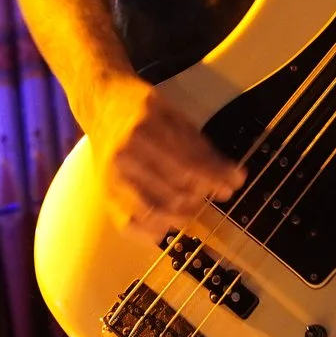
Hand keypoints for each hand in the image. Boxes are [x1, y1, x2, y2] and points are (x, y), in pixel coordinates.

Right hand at [83, 75, 243, 238]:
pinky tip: (169, 221)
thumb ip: (201, 147)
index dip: (213, 179)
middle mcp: (125, 156)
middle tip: (214, 193)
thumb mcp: (174, 115)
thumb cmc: (141, 109)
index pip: (186, 165)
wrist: (101, 106)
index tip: (232, 185)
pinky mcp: (106, 194)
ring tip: (194, 206)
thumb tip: (234, 177)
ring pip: (154, 212)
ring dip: (183, 215)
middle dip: (201, 197)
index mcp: (143, 129)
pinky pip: (131, 225)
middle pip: (173, 191)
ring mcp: (113, 178)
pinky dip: (155, 230)